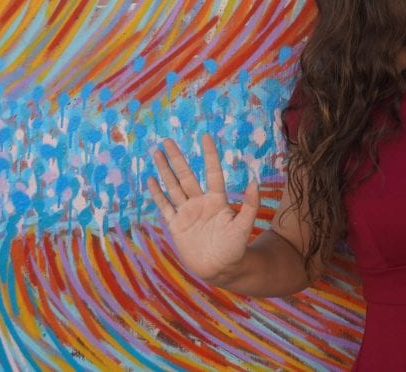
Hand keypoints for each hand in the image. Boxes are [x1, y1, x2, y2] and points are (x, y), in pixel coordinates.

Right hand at [147, 133, 259, 283]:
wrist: (221, 269)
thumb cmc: (235, 248)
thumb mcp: (244, 226)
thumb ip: (249, 205)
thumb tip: (254, 181)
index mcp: (217, 200)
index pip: (212, 172)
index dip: (209, 155)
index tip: (205, 136)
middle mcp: (200, 203)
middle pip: (186, 176)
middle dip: (176, 159)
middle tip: (167, 140)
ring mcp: (187, 213)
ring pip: (173, 187)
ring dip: (165, 171)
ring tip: (156, 153)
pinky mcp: (176, 226)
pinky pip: (165, 207)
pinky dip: (158, 194)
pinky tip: (151, 180)